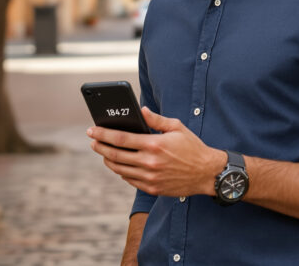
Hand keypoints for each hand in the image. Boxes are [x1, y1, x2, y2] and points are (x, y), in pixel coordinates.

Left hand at [88, 107, 223, 196]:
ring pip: (119, 169)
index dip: (102, 134)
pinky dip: (121, 171)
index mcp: (154, 144)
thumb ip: (156, 119)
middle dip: (99, 147)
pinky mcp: (152, 188)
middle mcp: (149, 162)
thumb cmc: (192, 147)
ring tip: (103, 153)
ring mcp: (150, 178)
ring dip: (107, 160)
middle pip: (114, 155)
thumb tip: (140, 110)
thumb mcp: (177, 127)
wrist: (207, 173)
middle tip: (92, 142)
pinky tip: (119, 164)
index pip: (120, 138)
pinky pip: (129, 179)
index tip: (92, 131)